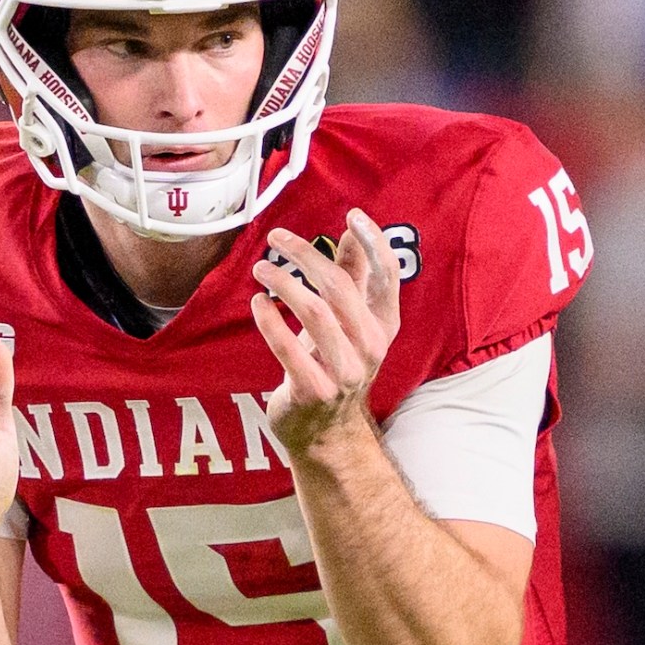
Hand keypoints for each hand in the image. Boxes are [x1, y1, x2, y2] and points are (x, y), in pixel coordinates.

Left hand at [250, 209, 400, 460]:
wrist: (324, 430)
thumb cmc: (334, 363)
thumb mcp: (349, 322)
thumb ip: (352, 278)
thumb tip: (351, 231)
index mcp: (383, 325)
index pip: (387, 275)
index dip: (373, 241)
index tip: (352, 214)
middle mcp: (370, 347)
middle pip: (340, 287)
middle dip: (305, 255)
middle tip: (277, 238)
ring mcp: (344, 372)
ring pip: (314, 313)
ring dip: (282, 283)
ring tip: (260, 268)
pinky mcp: (314, 390)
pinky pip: (287, 348)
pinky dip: (269, 320)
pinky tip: (258, 303)